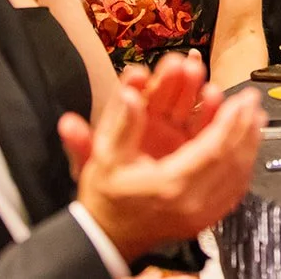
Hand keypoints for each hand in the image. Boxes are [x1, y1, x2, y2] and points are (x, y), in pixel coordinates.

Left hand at [58, 54, 222, 174]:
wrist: (134, 217)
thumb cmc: (108, 189)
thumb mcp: (92, 167)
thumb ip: (81, 146)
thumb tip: (67, 125)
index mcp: (126, 119)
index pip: (130, 95)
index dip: (133, 84)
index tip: (137, 76)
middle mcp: (152, 118)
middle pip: (164, 91)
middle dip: (170, 76)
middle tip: (178, 64)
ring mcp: (176, 128)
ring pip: (186, 101)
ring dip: (192, 84)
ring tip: (196, 71)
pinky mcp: (196, 140)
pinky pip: (205, 122)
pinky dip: (211, 109)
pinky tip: (214, 96)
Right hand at [74, 74, 264, 260]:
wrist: (106, 237)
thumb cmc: (106, 198)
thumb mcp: (105, 159)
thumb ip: (122, 126)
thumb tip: (132, 96)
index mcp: (169, 184)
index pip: (213, 148)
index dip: (230, 121)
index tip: (241, 99)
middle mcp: (190, 201)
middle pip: (232, 160)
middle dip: (246, 126)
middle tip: (252, 101)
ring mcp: (200, 214)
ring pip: (238, 175)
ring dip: (250, 143)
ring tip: (257, 118)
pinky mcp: (203, 219)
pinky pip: (234, 190)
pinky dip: (245, 165)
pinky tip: (249, 147)